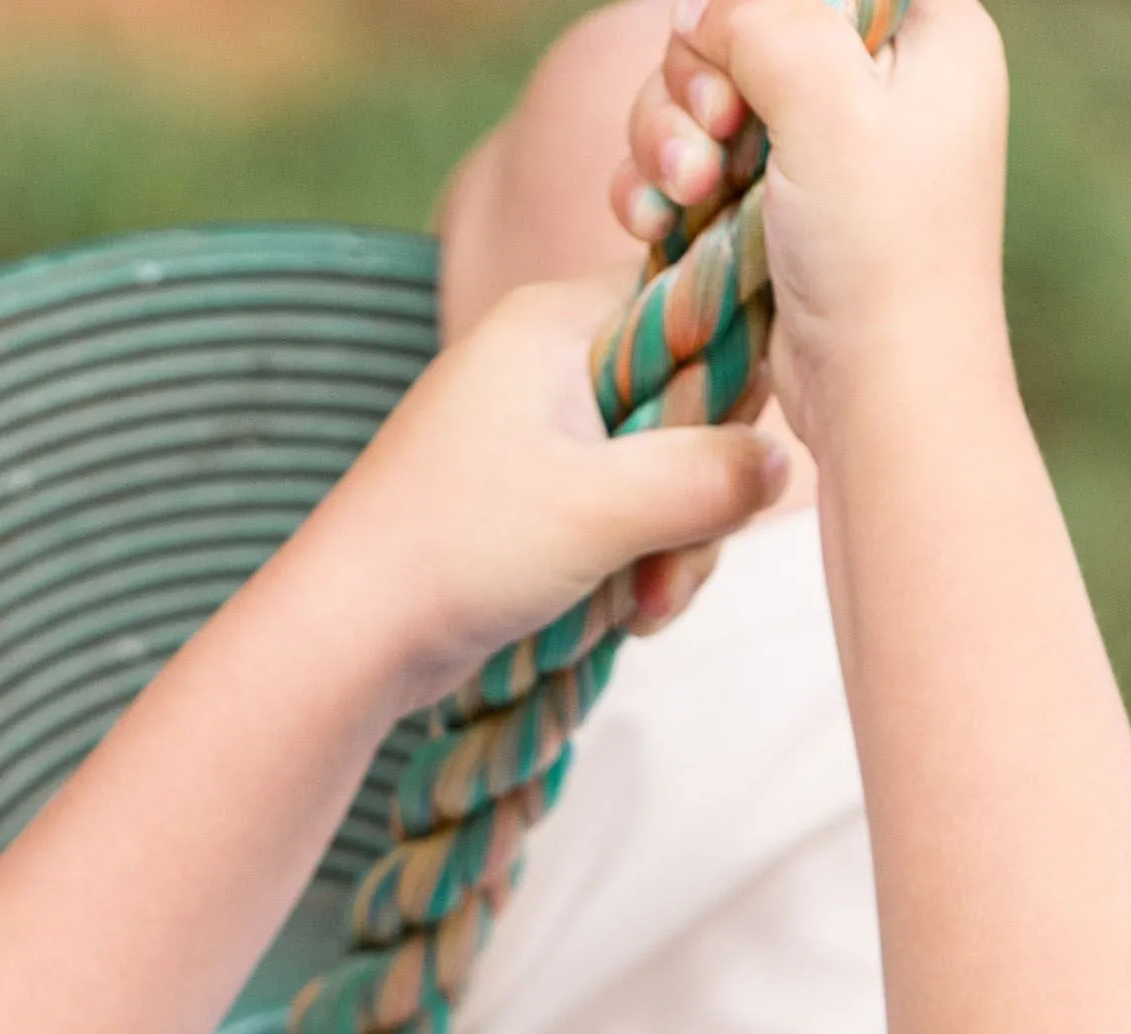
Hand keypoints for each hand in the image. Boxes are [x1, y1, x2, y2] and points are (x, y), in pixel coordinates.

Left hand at [285, 273, 787, 715]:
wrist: (346, 632)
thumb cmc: (459, 545)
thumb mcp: (603, 508)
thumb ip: (707, 476)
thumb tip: (784, 460)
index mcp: (560, 320)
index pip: (692, 304)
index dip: (731, 380)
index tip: (730, 459)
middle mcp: (550, 362)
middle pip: (685, 404)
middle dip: (698, 498)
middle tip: (671, 572)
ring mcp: (538, 433)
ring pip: (658, 474)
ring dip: (669, 549)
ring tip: (642, 610)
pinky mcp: (531, 499)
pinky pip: (620, 518)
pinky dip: (632, 567)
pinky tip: (621, 615)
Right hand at [615, 0, 1012, 453]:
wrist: (878, 403)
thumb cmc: (880, 255)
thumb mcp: (830, 103)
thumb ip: (763, 18)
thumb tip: (696, 3)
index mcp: (928, 34)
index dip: (763, 3)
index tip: (746, 58)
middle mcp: (876, 84)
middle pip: (749, 21)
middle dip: (701, 74)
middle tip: (713, 138)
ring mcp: (817, 152)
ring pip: (705, 92)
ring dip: (668, 135)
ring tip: (683, 194)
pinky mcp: (770, 213)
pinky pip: (690, 162)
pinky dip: (661, 184)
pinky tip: (656, 219)